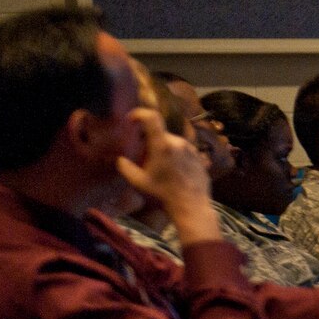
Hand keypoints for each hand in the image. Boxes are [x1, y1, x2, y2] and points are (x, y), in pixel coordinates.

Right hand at [117, 108, 218, 242]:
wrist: (191, 204)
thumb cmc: (163, 193)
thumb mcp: (138, 181)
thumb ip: (125, 167)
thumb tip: (120, 159)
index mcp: (163, 144)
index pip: (152, 117)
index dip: (139, 113)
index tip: (131, 119)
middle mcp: (178, 142)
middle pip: (160, 134)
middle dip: (150, 141)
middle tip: (144, 155)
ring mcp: (191, 148)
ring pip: (172, 142)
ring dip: (163, 149)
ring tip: (160, 167)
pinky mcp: (199, 156)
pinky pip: (183, 150)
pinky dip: (175, 155)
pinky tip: (173, 171)